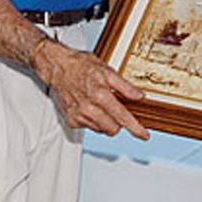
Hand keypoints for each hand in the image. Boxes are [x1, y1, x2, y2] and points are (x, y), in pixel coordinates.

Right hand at [33, 39, 149, 139]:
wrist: (57, 67)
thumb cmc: (81, 65)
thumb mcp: (107, 70)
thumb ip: (124, 86)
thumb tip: (139, 96)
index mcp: (100, 95)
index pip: (122, 117)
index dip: (135, 128)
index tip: (144, 135)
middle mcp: (89, 108)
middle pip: (113, 129)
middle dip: (118, 122)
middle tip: (115, 108)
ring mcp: (78, 116)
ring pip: (101, 129)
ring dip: (104, 120)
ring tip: (99, 104)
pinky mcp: (71, 120)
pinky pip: (89, 127)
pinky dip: (92, 119)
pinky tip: (88, 106)